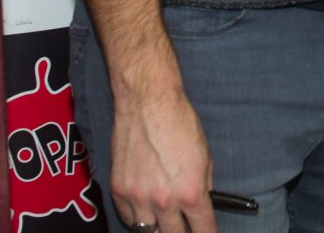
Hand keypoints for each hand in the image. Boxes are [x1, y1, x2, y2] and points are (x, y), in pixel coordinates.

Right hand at [108, 89, 217, 232]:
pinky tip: (145, 210)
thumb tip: (203, 203)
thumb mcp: (205, 157)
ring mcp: (138, 198)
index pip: (203, 229)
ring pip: (147, 231)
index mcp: (191, 192)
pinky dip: (137, 218)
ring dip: (157, 227)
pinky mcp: (118, 191)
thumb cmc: (181, 125)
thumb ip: (204, 186)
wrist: (148, 104)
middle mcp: (164, 201)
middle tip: (184, 226)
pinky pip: (128, 218)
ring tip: (164, 220)